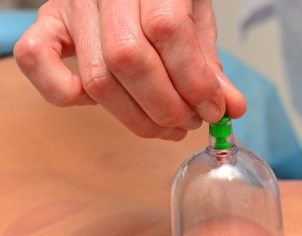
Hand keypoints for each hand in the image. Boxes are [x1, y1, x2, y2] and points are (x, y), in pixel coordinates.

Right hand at [14, 0, 245, 140]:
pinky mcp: (48, 23)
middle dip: (167, 107)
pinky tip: (105, 103)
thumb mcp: (197, 20)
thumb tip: (232, 109)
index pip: (167, 30)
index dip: (194, 80)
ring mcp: (71, 6)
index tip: (215, 110)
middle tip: (191, 121)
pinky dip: (62, 92)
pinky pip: (36, 60)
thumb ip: (210, 64)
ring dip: (137, 118)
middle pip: (128, 60)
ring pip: (96, 77)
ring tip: (168, 125)